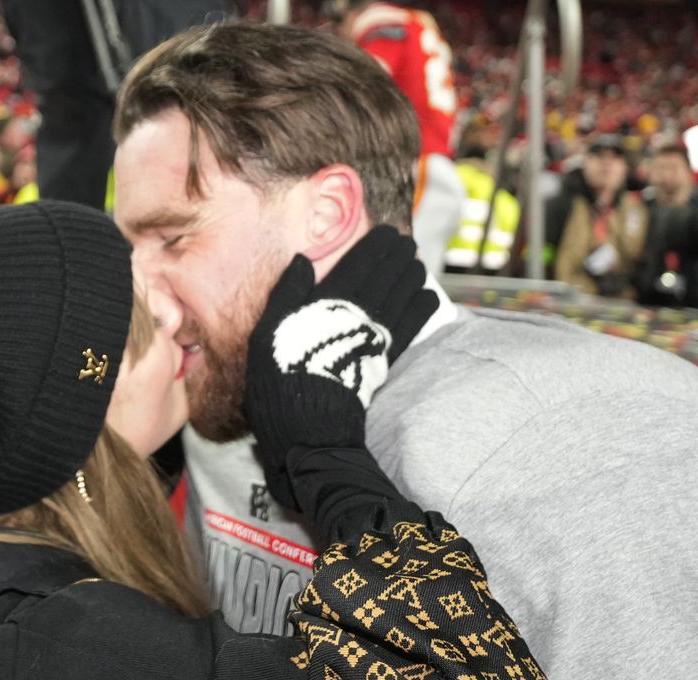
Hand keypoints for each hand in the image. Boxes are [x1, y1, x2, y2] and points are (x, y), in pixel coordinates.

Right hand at [245, 226, 438, 508]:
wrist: (308, 428)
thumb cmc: (280, 378)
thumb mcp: (269, 332)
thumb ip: (287, 293)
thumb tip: (303, 260)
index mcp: (328, 302)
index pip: (358, 265)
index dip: (374, 247)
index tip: (387, 232)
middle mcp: (357, 315)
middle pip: (384, 277)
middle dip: (397, 257)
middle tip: (407, 242)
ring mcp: (374, 338)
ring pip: (400, 298)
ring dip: (411, 278)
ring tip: (418, 264)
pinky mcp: (383, 361)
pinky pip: (408, 328)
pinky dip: (420, 311)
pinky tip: (428, 298)